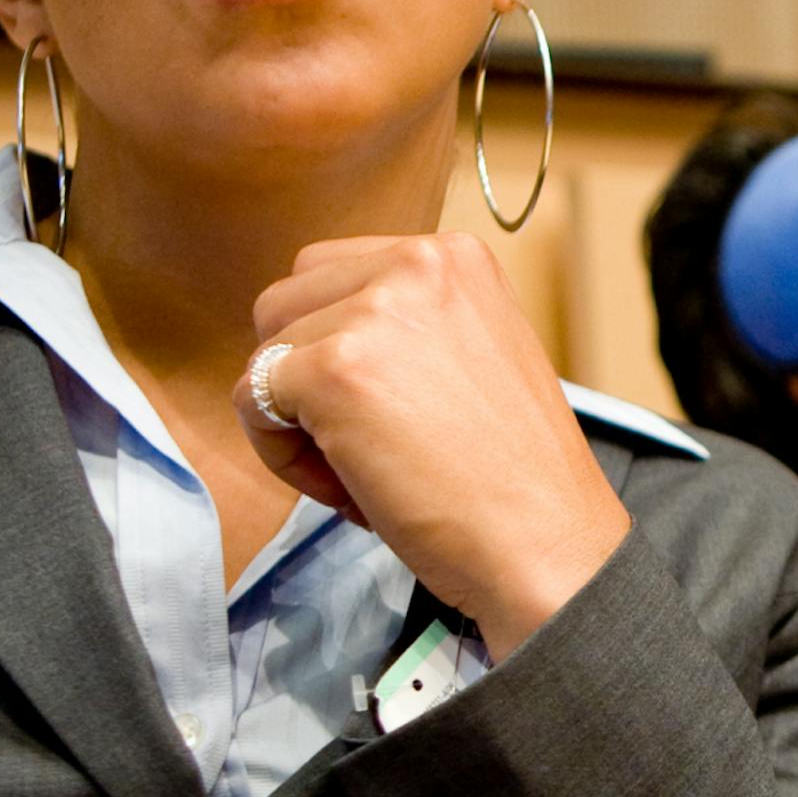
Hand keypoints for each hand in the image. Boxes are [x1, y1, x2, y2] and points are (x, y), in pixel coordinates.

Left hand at [233, 233, 629, 649]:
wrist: (546, 542)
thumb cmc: (513, 475)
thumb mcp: (476, 353)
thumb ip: (408, 325)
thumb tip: (314, 339)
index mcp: (454, 254)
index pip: (333, 273)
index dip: (336, 346)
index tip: (386, 408)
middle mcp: (415, 263)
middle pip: (285, 302)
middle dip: (302, 374)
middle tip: (364, 443)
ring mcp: (372, 313)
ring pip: (264, 353)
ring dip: (292, 418)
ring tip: (360, 469)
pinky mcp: (332, 371)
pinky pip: (251, 401)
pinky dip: (281, 455)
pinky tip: (349, 487)